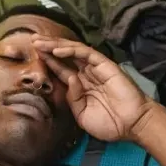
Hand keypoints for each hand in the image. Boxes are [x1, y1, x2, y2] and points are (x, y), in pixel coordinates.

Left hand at [33, 36, 154, 141]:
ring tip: (40, 42)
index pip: (61, 69)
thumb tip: (69, 80)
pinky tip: (57, 50)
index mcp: (81, 86)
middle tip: (32, 40)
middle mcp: (87, 74)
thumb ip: (73, 99)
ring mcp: (96, 68)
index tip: (34, 55)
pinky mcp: (105, 65)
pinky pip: (86, 54)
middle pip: (64, 56)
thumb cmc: (110, 123)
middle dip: (48, 47)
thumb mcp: (83, 116)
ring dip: (55, 45)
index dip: (48, 61)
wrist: (132, 124)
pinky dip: (71, 50)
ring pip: (73, 51)